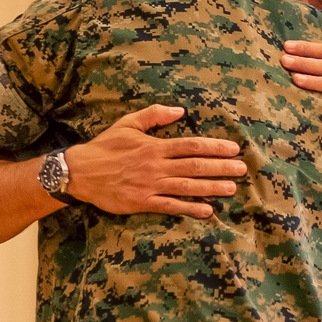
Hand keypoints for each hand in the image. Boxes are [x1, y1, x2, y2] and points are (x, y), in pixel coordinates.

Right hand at [65, 106, 245, 219]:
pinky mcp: (142, 202)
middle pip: (195, 166)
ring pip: (187, 187)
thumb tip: (179, 110)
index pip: (191, 145)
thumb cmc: (105, 147)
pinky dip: (190, 208)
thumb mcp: (128, 123)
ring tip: (231, 188)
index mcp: (154, 146)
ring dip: (211, 188)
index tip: (232, 149)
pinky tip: (207, 210)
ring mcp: (150, 186)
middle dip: (221, 168)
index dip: (214, 147)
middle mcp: (156, 166)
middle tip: (241, 169)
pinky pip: (170, 206)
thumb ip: (154, 116)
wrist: (80, 172)